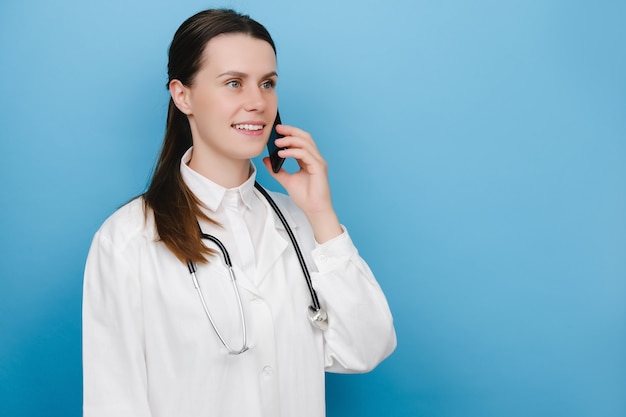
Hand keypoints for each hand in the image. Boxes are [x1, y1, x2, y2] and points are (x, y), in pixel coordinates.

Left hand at [262, 124, 342, 242]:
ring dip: (290, 140)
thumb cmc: (305, 197)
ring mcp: (318, 162)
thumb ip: (276, 169)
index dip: (290, 133)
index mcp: (309, 160)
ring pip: (305, 143)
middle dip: (291, 131)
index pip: (301, 141)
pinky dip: (293, 151)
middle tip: (277, 129)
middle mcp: (315, 158)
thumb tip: (266, 159)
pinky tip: (282, 153)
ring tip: (277, 142)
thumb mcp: (286, 180)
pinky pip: (305, 154)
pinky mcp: (319, 167)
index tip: (277, 131)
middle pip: (305, 137)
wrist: (314, 210)